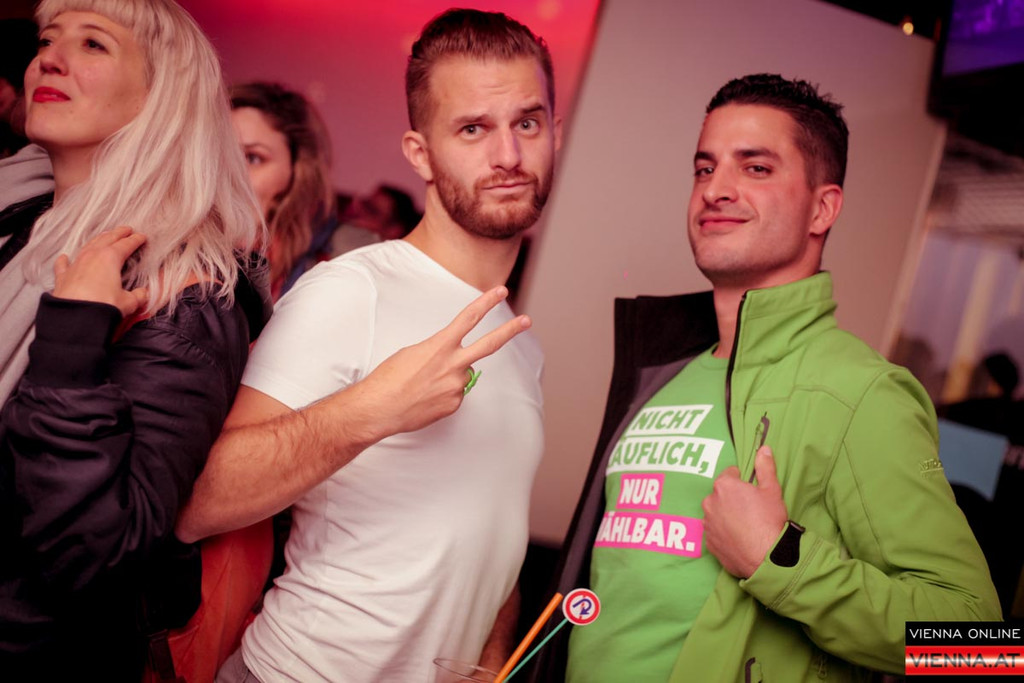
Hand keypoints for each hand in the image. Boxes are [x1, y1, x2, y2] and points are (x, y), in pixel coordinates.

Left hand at [52, 226, 148, 317]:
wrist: (76, 317)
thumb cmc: (104, 306)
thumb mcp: (129, 302)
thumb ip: (139, 296)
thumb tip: (145, 293)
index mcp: (110, 258)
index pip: (126, 245)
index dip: (136, 240)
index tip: (142, 237)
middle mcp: (92, 256)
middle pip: (107, 239)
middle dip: (118, 233)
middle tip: (126, 229)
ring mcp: (76, 264)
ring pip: (88, 246)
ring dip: (98, 240)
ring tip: (104, 237)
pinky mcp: (63, 276)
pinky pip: (63, 264)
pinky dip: (65, 260)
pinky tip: (64, 257)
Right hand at [344, 286, 530, 440]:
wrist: (379, 408)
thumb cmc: (389, 378)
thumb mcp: (413, 352)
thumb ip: (439, 351)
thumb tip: (453, 360)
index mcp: (440, 346)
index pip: (469, 318)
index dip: (486, 302)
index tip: (500, 291)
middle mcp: (453, 365)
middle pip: (489, 344)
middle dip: (510, 330)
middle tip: (527, 320)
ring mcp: (456, 386)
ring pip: (463, 374)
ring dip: (448, 376)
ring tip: (424, 385)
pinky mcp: (455, 404)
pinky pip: (455, 394)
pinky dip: (443, 394)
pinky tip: (425, 397)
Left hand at [702, 446, 787, 577]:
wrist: (766, 557)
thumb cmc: (769, 521)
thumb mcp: (772, 490)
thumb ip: (765, 467)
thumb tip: (763, 449)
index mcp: (724, 486)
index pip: (729, 474)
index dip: (742, 480)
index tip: (751, 490)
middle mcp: (710, 502)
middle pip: (720, 494)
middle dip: (732, 498)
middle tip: (750, 509)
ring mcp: (707, 523)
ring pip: (716, 513)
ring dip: (726, 515)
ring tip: (745, 525)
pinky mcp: (708, 542)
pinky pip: (715, 532)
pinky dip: (723, 533)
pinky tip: (739, 538)